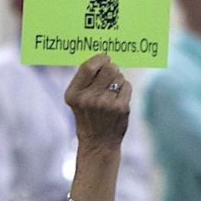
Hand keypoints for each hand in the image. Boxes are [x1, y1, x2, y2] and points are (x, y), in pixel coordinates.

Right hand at [64, 55, 128, 200]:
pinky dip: (124, 89)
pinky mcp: (121, 108)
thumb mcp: (77, 100)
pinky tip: (118, 99)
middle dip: (111, 68)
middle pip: (108, 68)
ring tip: (111, 92)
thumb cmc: (88, 117)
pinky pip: (127, 86)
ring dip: (118, 80)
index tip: (104, 58)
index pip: (88, 67)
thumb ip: (85, 80)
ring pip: (119, 76)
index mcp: (73, 95)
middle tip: (110, 74)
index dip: (99, 58)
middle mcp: (88, 99)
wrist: (98, 144)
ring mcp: (106, 104)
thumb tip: (102, 57)